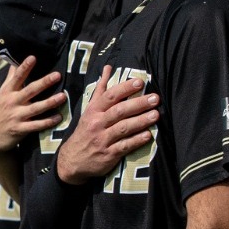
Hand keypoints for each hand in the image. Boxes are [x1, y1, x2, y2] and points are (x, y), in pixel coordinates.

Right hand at [0, 56, 65, 156]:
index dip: (24, 67)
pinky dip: (48, 122)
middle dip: (44, 83)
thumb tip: (14, 61)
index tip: (33, 57)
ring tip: (63, 96)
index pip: (17, 77)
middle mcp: (12, 103)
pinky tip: (59, 117)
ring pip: (36, 108)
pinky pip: (36, 125)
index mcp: (7, 92)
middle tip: (57, 75)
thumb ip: (10, 78)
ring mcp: (16, 117)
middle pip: (30, 91)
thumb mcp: (1, 94)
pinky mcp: (20, 130)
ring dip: (50, 102)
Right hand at [56, 65, 160, 184]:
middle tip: (155, 98)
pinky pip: (124, 146)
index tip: (140, 82)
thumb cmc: (86, 131)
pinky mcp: (108, 155)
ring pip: (123, 128)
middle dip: (138, 104)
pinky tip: (148, 135)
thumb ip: (101, 89)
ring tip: (156, 115)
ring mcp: (102, 140)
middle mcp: (97, 124)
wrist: (72, 160)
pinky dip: (136, 141)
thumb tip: (108, 68)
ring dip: (141, 121)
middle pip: (119, 111)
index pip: (110, 96)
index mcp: (93, 111)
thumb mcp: (89, 109)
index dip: (125, 88)